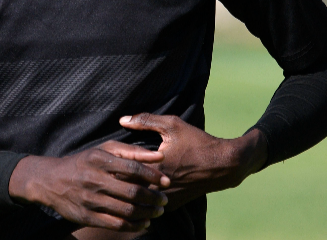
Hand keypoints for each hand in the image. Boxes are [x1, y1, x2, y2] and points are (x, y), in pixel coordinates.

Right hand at [9, 141, 170, 231]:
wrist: (51, 180)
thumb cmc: (85, 162)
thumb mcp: (104, 150)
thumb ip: (131, 152)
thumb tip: (159, 157)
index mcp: (99, 159)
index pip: (132, 168)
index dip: (153, 176)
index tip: (167, 181)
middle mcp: (93, 179)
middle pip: (131, 192)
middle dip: (153, 198)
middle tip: (164, 200)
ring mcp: (89, 199)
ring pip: (126, 211)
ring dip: (147, 213)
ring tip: (157, 211)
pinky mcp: (86, 217)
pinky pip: (116, 224)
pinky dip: (134, 226)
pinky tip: (143, 223)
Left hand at [120, 114, 266, 209]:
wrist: (222, 165)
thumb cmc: (196, 142)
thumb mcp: (172, 125)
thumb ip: (145, 121)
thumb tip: (122, 120)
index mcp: (154, 167)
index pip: (121, 169)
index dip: (111, 162)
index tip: (104, 155)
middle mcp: (158, 187)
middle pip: (126, 185)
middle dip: (117, 175)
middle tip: (108, 167)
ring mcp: (165, 199)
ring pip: (137, 196)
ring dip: (129, 186)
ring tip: (120, 175)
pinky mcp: (171, 205)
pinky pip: (149, 202)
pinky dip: (143, 194)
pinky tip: (139, 183)